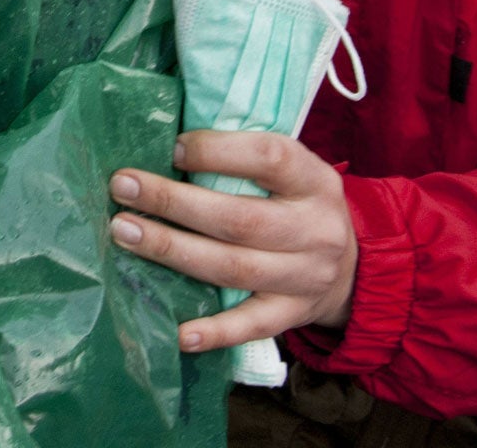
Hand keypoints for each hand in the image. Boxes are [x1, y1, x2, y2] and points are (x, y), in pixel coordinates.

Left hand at [109, 130, 356, 354]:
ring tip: (125, 233)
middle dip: (173, 203)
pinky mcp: (294, 314)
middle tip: (121, 187)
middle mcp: (315, 230)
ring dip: (173, 251)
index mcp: (313, 180)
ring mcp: (307, 277)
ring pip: (235, 268)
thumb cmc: (296, 202)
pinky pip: (251, 325)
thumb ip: (241, 157)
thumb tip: (166, 146)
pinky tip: (177, 331)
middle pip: (239, 219)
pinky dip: (214, 331)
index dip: (215, 152)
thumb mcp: (289, 169)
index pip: (268, 158)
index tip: (171, 149)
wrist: (355, 267)